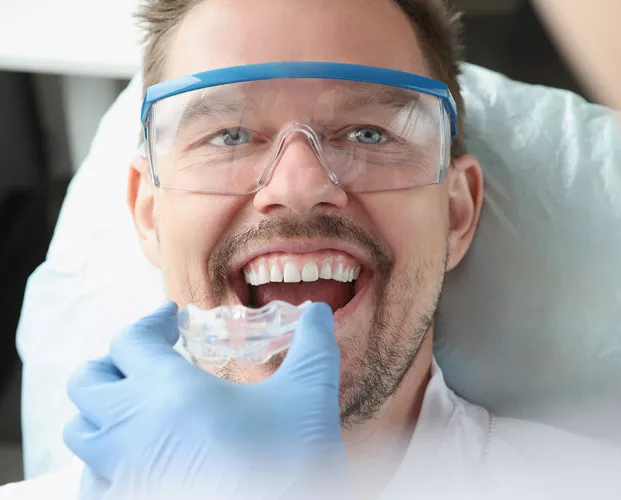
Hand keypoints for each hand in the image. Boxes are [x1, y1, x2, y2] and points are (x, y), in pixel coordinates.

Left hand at [63, 302, 345, 499]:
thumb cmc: (290, 463)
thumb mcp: (309, 397)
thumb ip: (313, 347)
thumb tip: (318, 312)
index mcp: (170, 391)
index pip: (130, 339)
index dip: (151, 322)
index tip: (171, 319)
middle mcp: (132, 428)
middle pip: (87, 381)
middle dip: (113, 363)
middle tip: (146, 361)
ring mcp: (120, 475)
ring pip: (81, 431)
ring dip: (103, 413)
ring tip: (139, 409)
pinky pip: (91, 482)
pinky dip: (104, 464)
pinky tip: (138, 461)